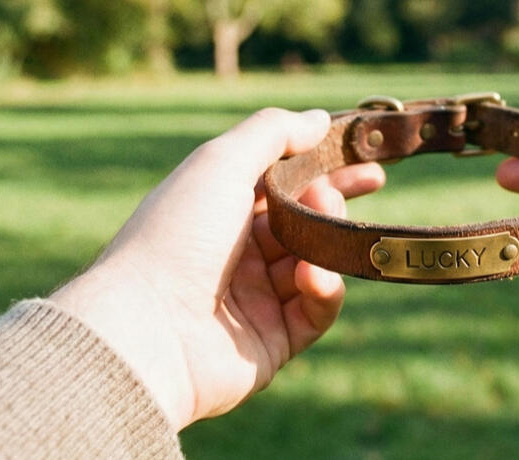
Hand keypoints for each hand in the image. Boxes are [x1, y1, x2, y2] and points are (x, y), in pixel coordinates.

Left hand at [49, 109, 383, 428]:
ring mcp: (256, 298)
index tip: (365, 152)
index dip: (322, 164)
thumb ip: (272, 133)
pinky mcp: (273, 340)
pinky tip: (312, 276)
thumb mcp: (220, 164)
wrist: (147, 329)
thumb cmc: (176, 236)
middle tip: (372, 181)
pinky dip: (324, 289)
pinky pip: (316, 310)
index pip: (281, 180)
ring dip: (326, 239)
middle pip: (303, 220)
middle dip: (335, 198)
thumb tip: (317, 120)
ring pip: (316, 261)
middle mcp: (235, 252)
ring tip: (324, 220)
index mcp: (217, 209)